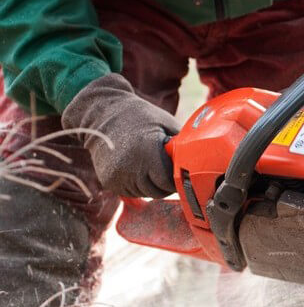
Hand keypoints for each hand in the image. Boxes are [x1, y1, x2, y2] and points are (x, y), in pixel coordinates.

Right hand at [62, 74, 177, 197]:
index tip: (179, 172)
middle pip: (158, 192)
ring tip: (149, 165)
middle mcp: (131, 168)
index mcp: (148, 153)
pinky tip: (135, 167)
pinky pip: (130, 192)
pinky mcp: (108, 181)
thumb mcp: (166, 124)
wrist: (101, 113)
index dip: (176, 179)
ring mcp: (117, 176)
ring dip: (150, 185)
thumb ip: (181, 145)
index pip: (169, 182)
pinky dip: (136, 185)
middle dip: (165, 184)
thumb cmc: (139, 116)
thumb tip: (198, 161)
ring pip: (144, 193)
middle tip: (165, 170)